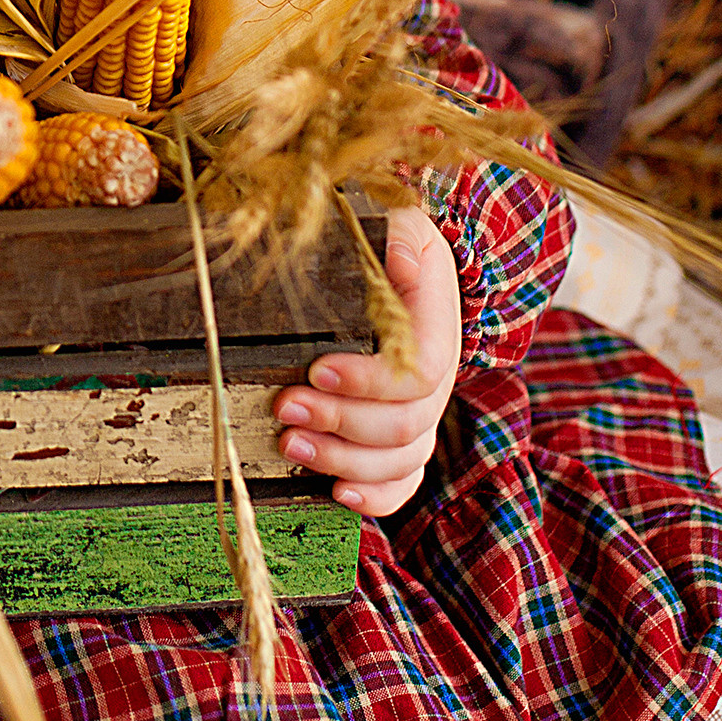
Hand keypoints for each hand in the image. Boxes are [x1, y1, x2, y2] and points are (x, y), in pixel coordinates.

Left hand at [270, 205, 459, 520]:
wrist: (400, 265)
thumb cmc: (390, 242)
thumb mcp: (399, 222)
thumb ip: (401, 235)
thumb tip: (402, 259)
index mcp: (436, 330)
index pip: (419, 371)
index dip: (370, 380)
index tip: (316, 368)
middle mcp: (436, 380)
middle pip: (405, 425)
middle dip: (341, 422)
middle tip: (285, 407)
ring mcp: (421, 414)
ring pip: (401, 460)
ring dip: (344, 461)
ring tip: (289, 445)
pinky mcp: (401, 439)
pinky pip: (403, 483)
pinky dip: (375, 497)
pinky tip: (336, 492)